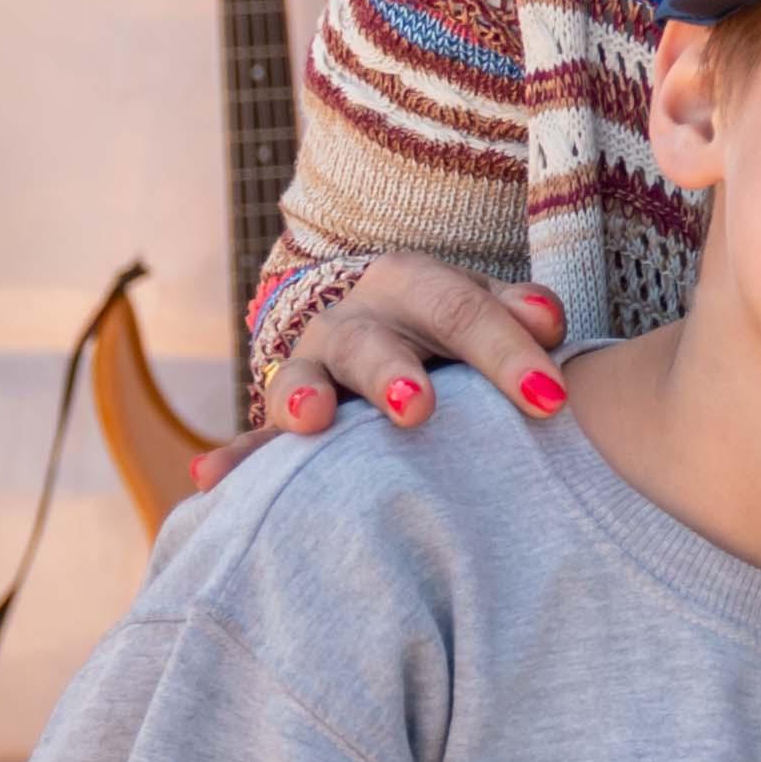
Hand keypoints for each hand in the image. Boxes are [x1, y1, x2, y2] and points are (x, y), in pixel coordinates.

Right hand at [195, 256, 570, 491]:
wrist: (388, 331)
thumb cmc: (454, 334)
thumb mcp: (485, 313)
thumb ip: (518, 316)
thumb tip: (548, 321)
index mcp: (411, 284)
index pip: (461, 310)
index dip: (505, 352)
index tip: (549, 399)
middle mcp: (354, 320)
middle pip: (373, 341)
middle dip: (392, 372)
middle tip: (416, 408)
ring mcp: (312, 368)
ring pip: (303, 380)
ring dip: (303, 399)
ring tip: (311, 421)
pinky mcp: (282, 418)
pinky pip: (256, 440)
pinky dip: (237, 458)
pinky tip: (211, 477)